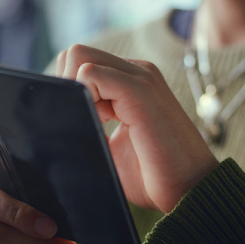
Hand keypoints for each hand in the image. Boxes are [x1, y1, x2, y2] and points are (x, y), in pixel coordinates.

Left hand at [57, 44, 218, 212]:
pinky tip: (100, 122)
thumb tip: (55, 124)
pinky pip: (91, 73)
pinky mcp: (140, 89)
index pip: (81, 64)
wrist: (189, 189)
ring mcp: (139, 77)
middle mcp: (135, 72)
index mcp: (128, 82)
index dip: (68, 90)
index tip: (78, 120)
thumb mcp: (109, 146)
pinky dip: (83, 97)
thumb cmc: (152, 174)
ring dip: (74, 91)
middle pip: (76, 54)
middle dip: (65, 86)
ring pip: (80, 57)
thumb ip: (87, 126)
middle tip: (81, 119)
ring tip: (94, 122)